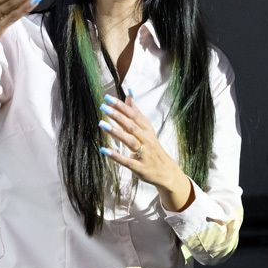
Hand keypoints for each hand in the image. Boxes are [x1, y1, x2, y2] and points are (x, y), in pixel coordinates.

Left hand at [98, 90, 194, 211]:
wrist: (166, 172)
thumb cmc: (153, 148)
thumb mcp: (146, 129)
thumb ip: (136, 112)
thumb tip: (129, 95)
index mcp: (146, 129)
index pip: (134, 114)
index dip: (121, 106)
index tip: (108, 98)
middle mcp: (146, 139)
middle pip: (131, 125)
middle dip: (118, 115)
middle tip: (104, 107)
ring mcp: (143, 153)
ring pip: (130, 141)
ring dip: (116, 132)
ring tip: (102, 124)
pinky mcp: (139, 167)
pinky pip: (127, 161)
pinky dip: (116, 156)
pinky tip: (104, 150)